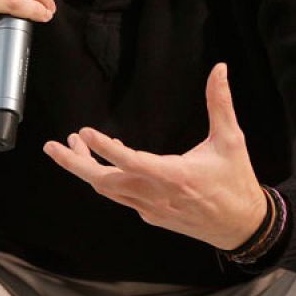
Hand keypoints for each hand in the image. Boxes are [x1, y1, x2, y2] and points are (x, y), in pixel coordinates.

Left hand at [43, 63, 266, 249]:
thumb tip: (219, 69)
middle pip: (104, 182)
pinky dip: (106, 178)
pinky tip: (103, 159)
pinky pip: (120, 196)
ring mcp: (151, 208)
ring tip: (71, 144)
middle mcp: (157, 195)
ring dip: (86, 168)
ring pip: (108, 190)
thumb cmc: (236, 182)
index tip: (85, 132)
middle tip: (52, 146)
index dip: (106, 148)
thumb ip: (220, 103)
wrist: (242, 226)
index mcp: (175, 176)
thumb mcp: (231, 140)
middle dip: (75, 164)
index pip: (132, 162)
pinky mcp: (150, 215)